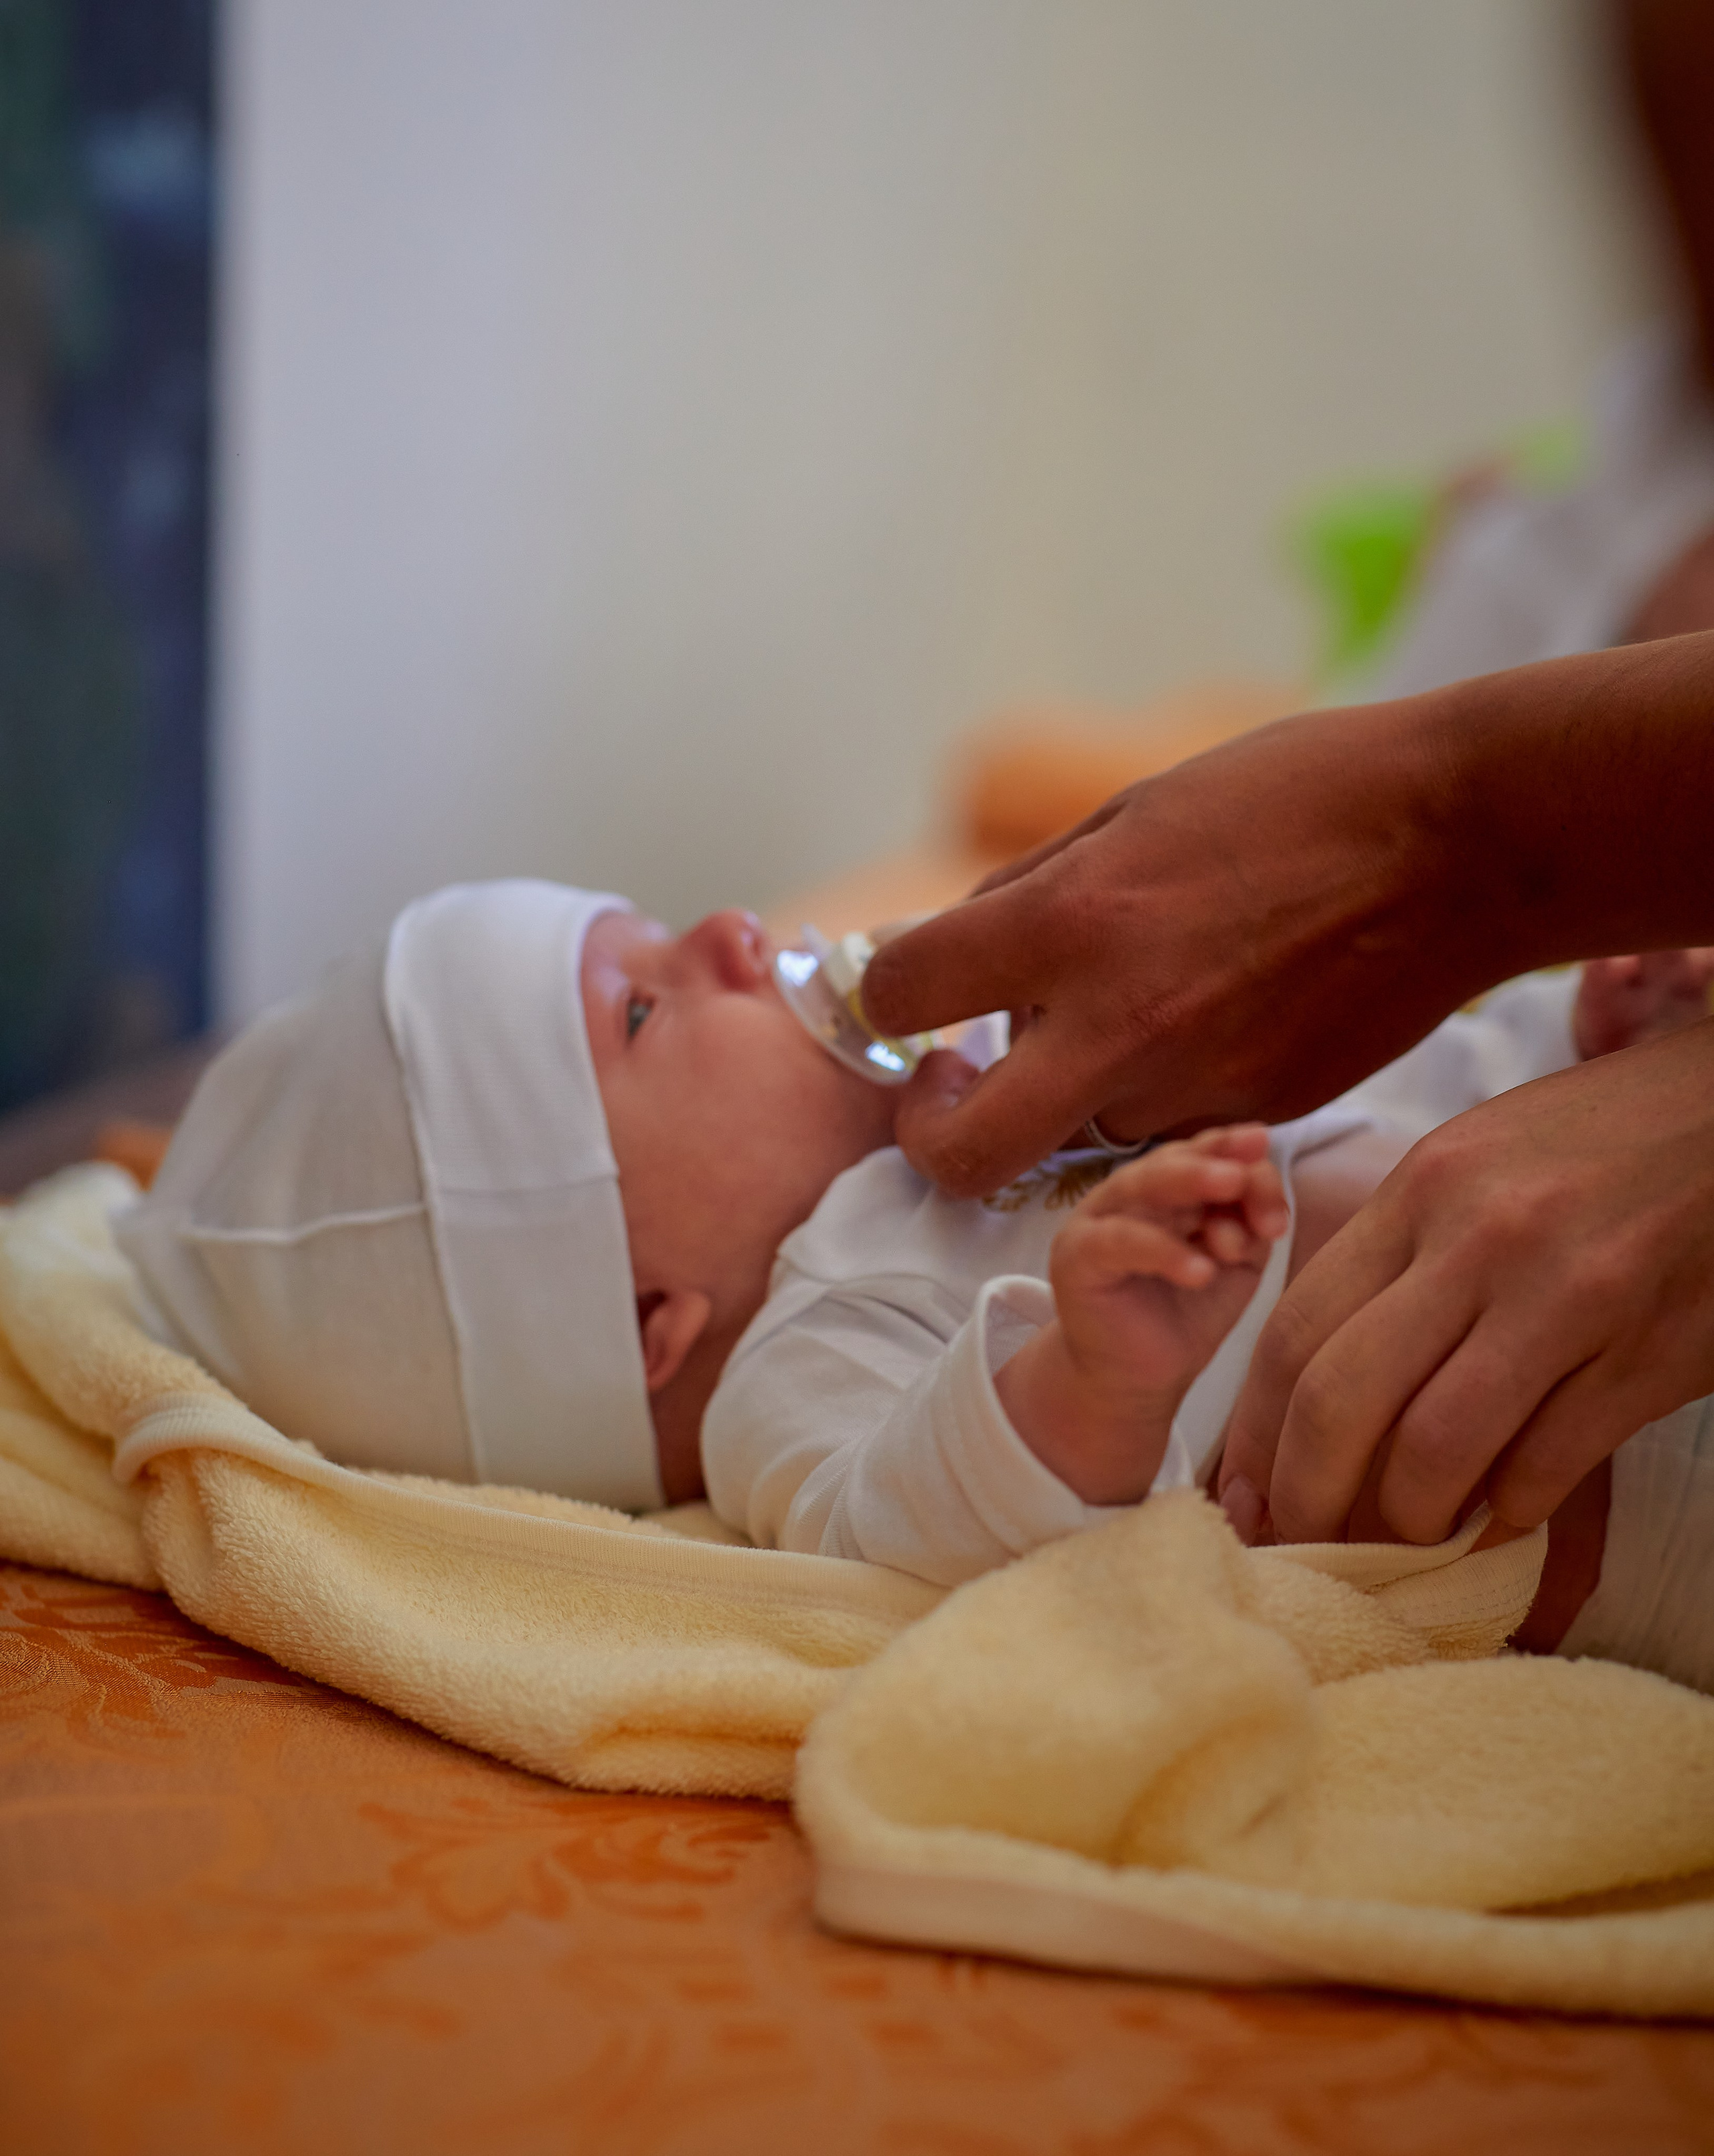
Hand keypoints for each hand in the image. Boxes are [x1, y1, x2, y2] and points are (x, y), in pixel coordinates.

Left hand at [862, 638, 1713, 1198]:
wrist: (1460, 842)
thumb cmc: (1294, 796)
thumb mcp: (1132, 811)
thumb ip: (1028, 895)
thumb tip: (951, 953)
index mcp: (1073, 920)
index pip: (904, 993)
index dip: (887, 994)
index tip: (913, 989)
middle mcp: (1118, 1024)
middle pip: (963, 1151)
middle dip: (933, 1128)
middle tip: (953, 1079)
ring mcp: (1191, 1086)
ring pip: (1074, 1137)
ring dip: (1068, 1092)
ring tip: (1133, 1006)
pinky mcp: (1254, 1116)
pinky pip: (1161, 1132)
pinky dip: (1152, 1095)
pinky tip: (1202, 1020)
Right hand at [995, 1128, 1286, 1504]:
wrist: (1139, 1379)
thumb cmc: (1186, 1314)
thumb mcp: (1235, 1263)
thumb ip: (1249, 1222)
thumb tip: (1253, 1186)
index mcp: (1165, 1188)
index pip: (1199, 1153)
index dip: (1231, 1148)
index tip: (1265, 1151)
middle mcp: (1127, 1194)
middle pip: (1169, 1160)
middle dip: (1210, 1162)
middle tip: (1242, 1175)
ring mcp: (1095, 1220)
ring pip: (1139, 1186)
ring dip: (1187, 1188)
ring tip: (1229, 1209)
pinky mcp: (1074, 1257)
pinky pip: (1118, 1241)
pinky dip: (1163, 1251)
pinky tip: (1201, 1271)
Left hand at [1218, 1019, 1713, 1544]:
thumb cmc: (1598, 1142)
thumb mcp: (1475, 1162)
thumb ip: (1398, 1257)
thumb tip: (1320, 1386)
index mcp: (1423, 1188)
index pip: (1295, 1331)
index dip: (1253, 1431)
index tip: (1240, 1492)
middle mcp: (1481, 1241)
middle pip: (1341, 1401)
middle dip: (1304, 1496)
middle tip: (1302, 1544)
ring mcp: (1567, 1299)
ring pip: (1435, 1451)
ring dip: (1406, 1521)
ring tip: (1404, 1540)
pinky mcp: (1647, 1357)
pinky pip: (1544, 1469)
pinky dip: (1504, 1515)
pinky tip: (1493, 1523)